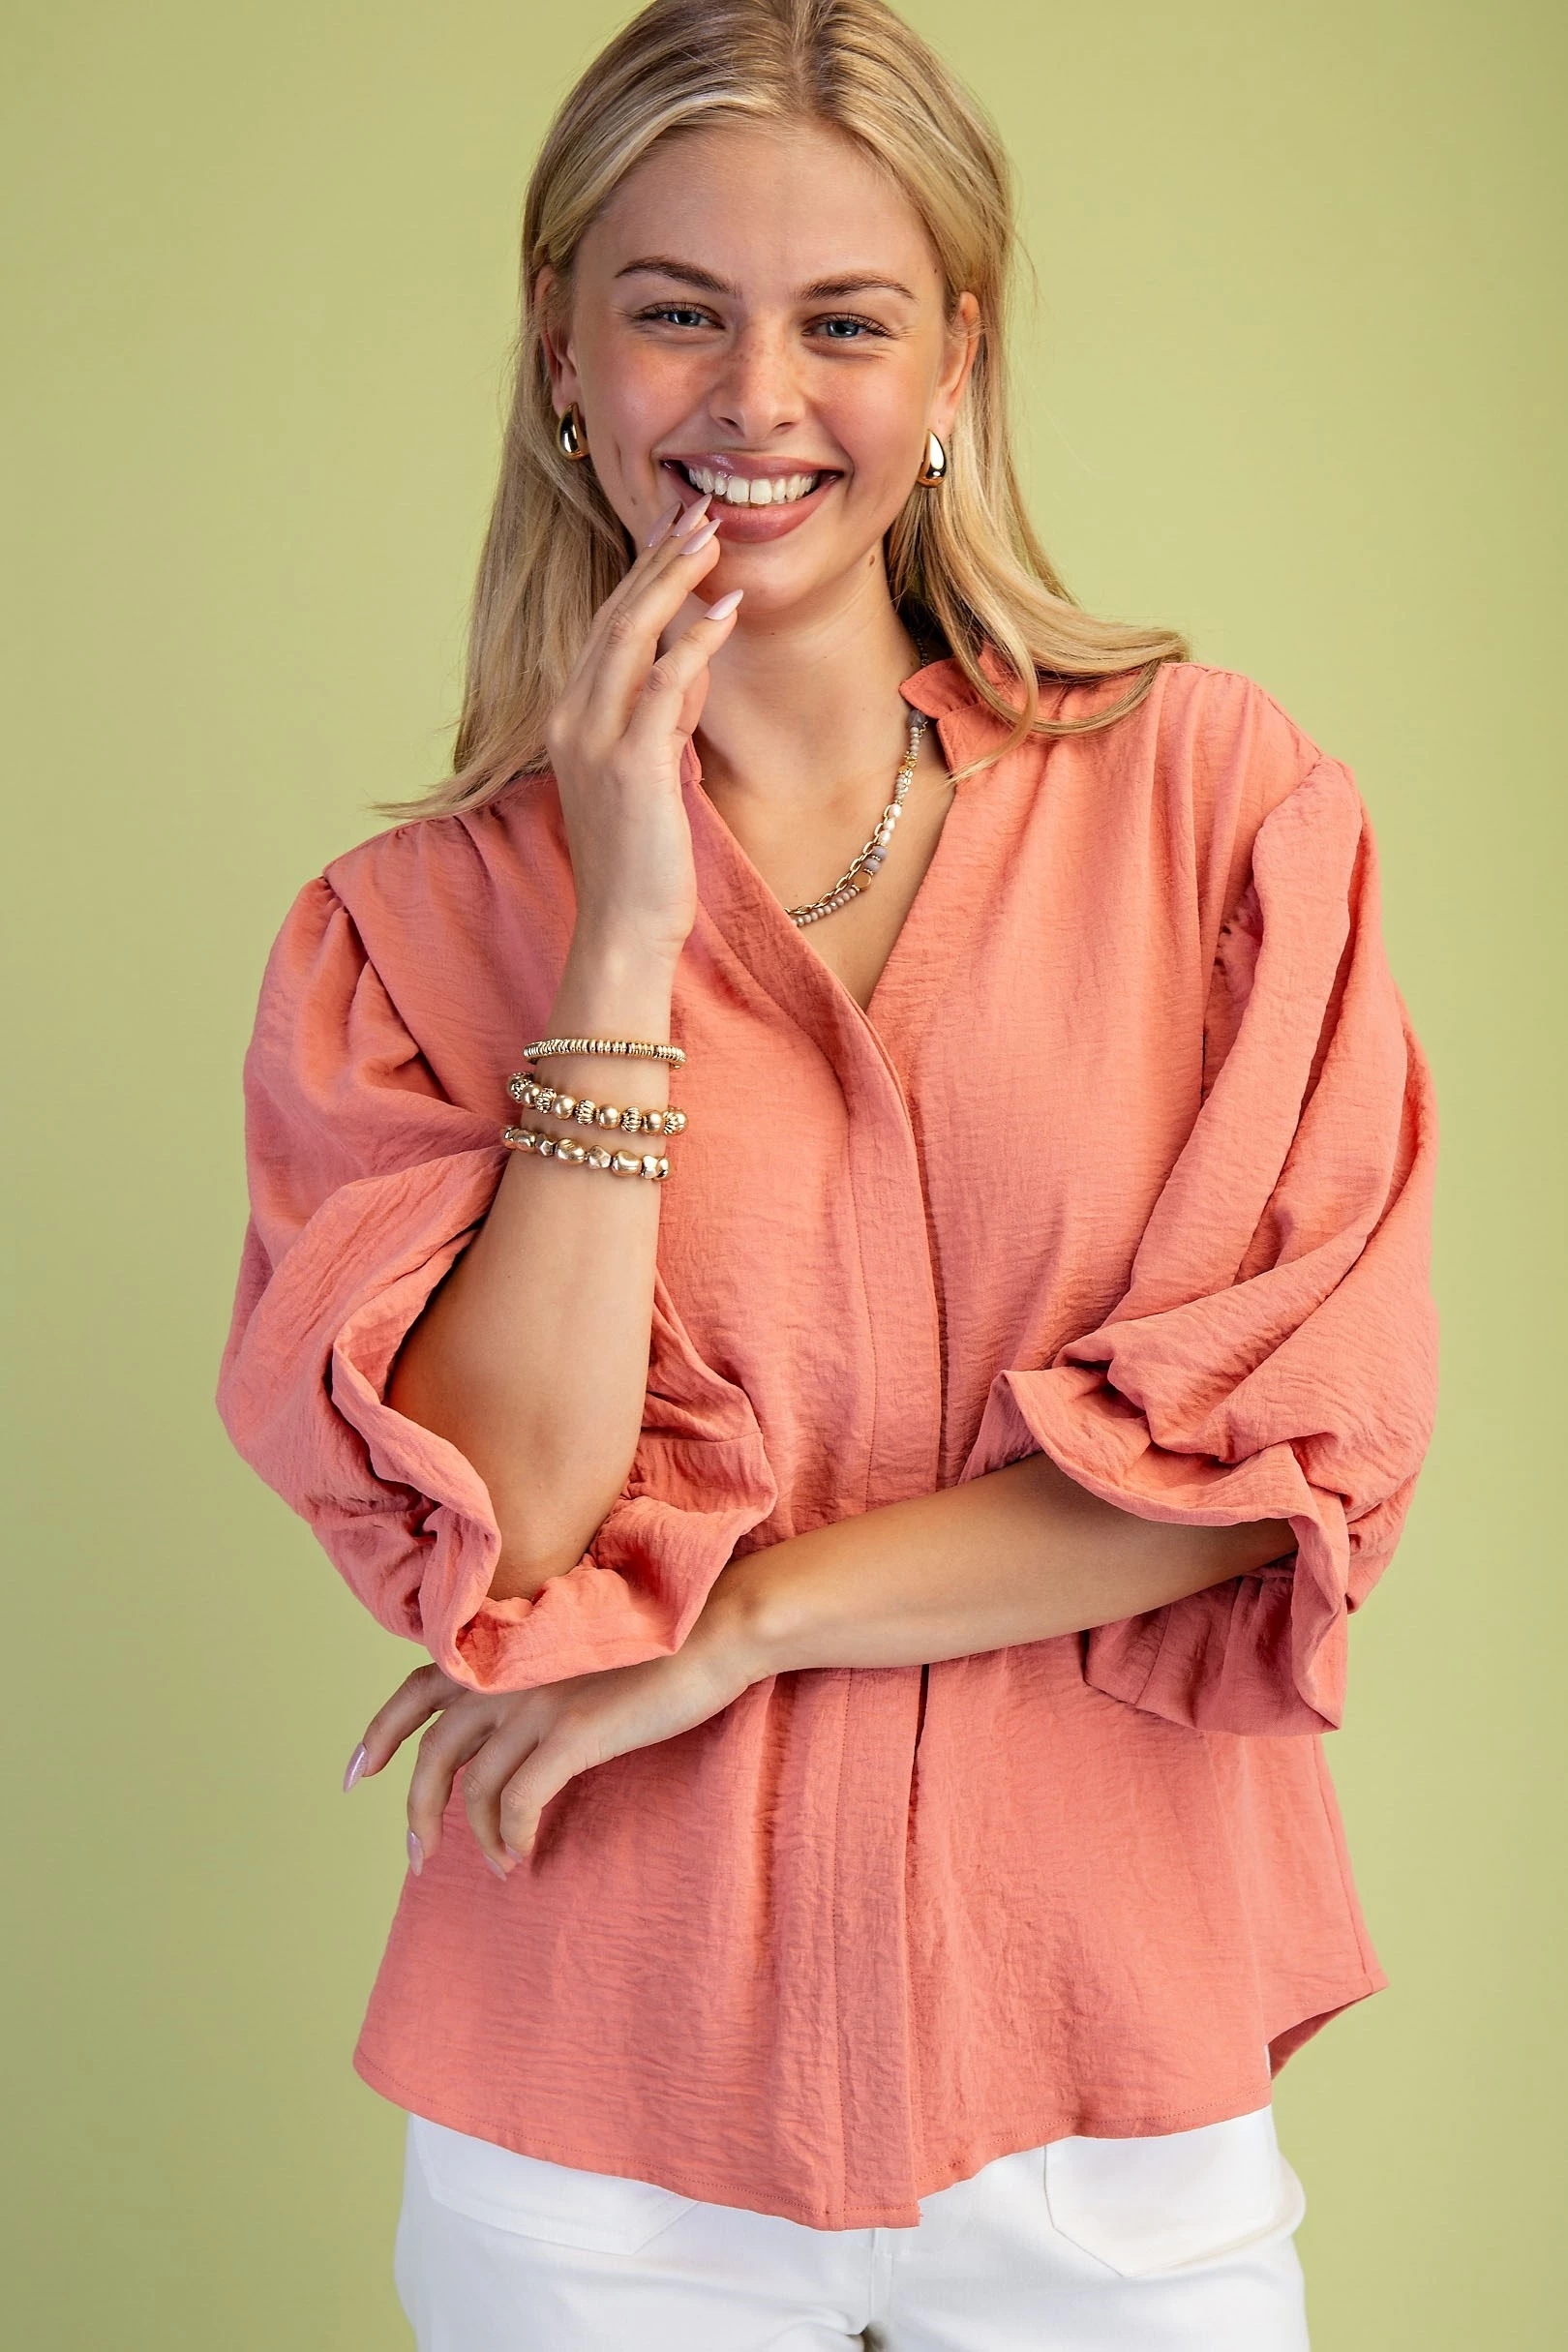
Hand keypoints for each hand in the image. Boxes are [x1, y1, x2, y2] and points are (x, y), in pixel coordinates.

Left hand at [342, 1589, 765, 1876]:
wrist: (717, 1626)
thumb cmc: (658, 1640)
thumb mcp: (575, 1648)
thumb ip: (531, 1673)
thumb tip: (503, 1724)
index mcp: (503, 1645)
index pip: (416, 1688)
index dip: (380, 1733)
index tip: (358, 1774)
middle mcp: (508, 1671)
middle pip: (433, 1751)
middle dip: (416, 1810)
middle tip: (416, 1854)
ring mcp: (538, 1701)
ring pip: (474, 1786)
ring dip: (476, 1835)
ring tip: (493, 1862)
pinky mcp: (573, 1731)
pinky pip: (520, 1802)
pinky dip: (512, 1835)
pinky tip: (522, 1854)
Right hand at [543, 491, 739, 960]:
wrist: (623, 929)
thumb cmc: (641, 859)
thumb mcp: (654, 772)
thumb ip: (667, 715)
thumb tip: (694, 664)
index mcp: (570, 718)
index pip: (605, 628)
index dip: (640, 575)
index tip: (674, 531)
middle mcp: (572, 719)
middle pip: (613, 616)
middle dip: (656, 559)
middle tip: (696, 510)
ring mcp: (596, 740)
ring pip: (630, 635)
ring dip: (673, 579)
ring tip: (709, 534)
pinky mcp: (633, 765)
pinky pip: (666, 685)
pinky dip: (697, 641)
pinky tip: (726, 608)